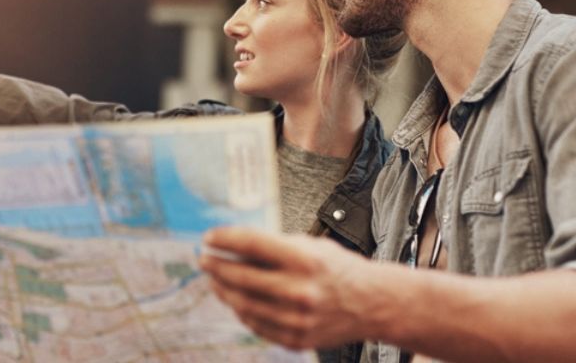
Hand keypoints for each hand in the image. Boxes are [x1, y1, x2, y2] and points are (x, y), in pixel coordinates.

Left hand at [199, 227, 376, 349]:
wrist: (372, 303)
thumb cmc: (338, 269)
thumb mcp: (310, 246)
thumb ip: (274, 247)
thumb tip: (232, 247)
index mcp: (304, 259)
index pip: (251, 244)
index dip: (224, 239)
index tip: (209, 237)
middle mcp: (300, 290)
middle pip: (241, 276)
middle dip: (216, 266)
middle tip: (204, 259)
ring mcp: (297, 319)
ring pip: (243, 304)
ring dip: (223, 290)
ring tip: (215, 280)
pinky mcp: (296, 339)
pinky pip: (256, 325)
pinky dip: (241, 311)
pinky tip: (235, 300)